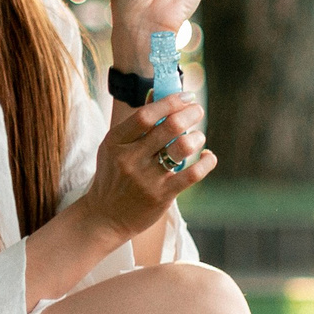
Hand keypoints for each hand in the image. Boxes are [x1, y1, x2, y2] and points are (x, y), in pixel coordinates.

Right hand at [77, 92, 215, 240]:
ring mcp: (146, 178)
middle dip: (190, 114)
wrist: (104, 217)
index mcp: (115, 142)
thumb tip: (160, 96)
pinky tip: (208, 156)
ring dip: (197, 137)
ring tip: (199, 137)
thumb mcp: (114, 149)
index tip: (186, 97)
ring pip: (183, 147)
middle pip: (169, 127)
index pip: (145, 115)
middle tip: (198, 110)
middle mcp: (129, 158)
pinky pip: (193, 174)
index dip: (170, 102)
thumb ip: (136, 127)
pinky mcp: (162, 195)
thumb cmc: (114, 176)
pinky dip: (207, 162)